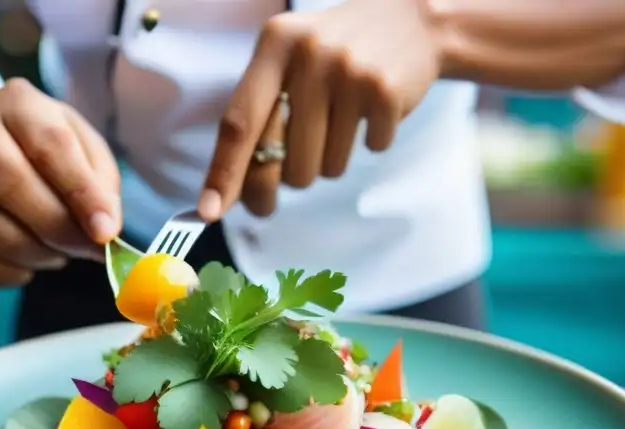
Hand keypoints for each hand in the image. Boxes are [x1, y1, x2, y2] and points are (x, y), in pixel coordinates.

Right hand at [0, 78, 121, 285]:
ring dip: (27, 253)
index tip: (104, 232)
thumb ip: (100, 189)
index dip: (80, 194)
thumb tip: (102, 231)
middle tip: (81, 250)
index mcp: (17, 102)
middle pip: (4, 182)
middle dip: (52, 226)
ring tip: (54, 254)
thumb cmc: (52, 157)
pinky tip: (21, 270)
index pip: (49, 145)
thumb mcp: (89, 157)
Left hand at [198, 0, 441, 219]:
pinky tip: (375, 110)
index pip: (238, 123)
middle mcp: (307, 55)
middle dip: (288, 179)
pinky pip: (367, 151)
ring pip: (325, 167)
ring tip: (346, 119)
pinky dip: (372, 141)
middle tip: (297, 174)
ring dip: (333, 158)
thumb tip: (228, 189)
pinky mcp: (384, 89)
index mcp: (274, 46)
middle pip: (282, 160)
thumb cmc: (339, 53)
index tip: (208, 213)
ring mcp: (348, 71)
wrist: (416, 19)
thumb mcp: (293, 60)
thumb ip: (262, 114)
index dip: (223, 174)